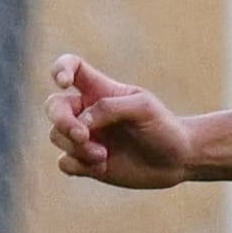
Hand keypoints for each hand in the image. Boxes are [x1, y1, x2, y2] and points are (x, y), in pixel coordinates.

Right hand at [44, 55, 190, 188]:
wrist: (178, 161)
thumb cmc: (164, 128)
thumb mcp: (143, 108)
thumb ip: (110, 108)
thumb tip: (81, 122)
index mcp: (101, 90)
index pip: (71, 66)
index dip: (60, 69)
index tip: (64, 83)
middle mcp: (88, 111)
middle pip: (54, 106)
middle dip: (62, 121)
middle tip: (82, 135)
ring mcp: (86, 137)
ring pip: (57, 136)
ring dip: (77, 147)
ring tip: (103, 155)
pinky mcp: (86, 162)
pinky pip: (64, 162)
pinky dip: (78, 164)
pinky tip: (102, 165)